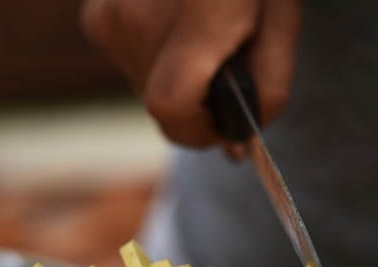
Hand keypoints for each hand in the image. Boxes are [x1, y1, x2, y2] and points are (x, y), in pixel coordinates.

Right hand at [80, 0, 299, 146]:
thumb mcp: (282, 20)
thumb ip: (268, 88)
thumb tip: (238, 142)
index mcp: (201, 8)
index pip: (171, 105)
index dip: (198, 131)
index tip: (223, 127)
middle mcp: (138, 13)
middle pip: (161, 104)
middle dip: (197, 103)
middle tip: (223, 65)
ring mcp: (109, 12)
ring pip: (144, 86)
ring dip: (177, 79)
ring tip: (201, 33)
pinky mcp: (96, 15)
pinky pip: (130, 62)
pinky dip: (157, 58)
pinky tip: (177, 22)